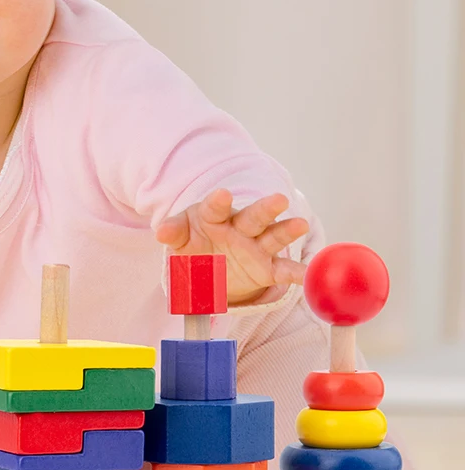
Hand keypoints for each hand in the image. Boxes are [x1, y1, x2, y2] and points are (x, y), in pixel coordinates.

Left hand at [156, 189, 309, 304]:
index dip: (218, 202)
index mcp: (214, 217)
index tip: (222, 195)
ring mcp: (255, 247)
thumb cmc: (195, 242)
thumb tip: (161, 232)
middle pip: (253, 217)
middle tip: (278, 199)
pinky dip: (295, 272)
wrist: (208, 264)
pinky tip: (308, 274)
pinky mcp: (265, 268)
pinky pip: (282, 270)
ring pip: (272, 237)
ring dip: (286, 231)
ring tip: (300, 225)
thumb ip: (174, 232)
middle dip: (265, 209)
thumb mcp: (180, 237)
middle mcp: (239, 228)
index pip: (215, 208)